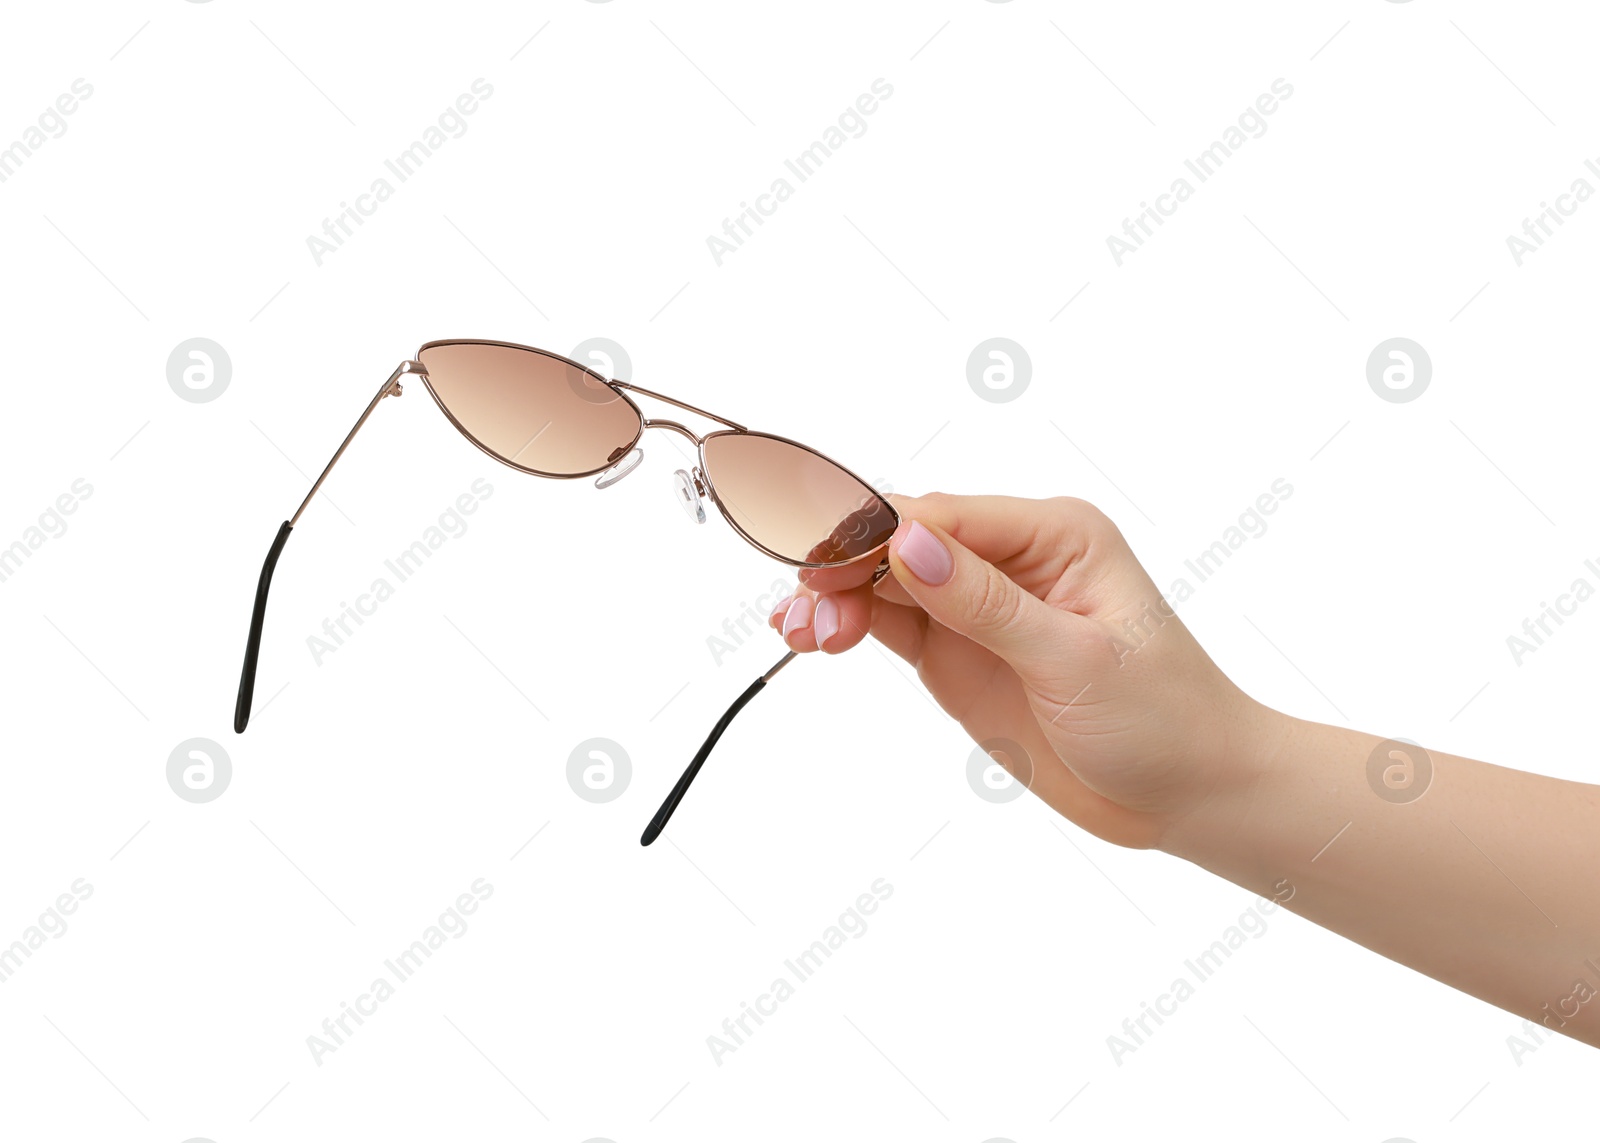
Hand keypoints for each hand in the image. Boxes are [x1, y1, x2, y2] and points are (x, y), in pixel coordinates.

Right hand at [771, 493, 1276, 849]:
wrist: (1191, 794)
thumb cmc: (1163, 718)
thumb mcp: (1075, 659)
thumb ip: (986, 604)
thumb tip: (908, 544)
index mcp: (1053, 534)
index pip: (941, 515)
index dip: (872, 531)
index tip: (819, 559)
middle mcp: (1011, 558)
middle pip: (902, 540)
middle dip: (844, 565)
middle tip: (804, 608)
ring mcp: (980, 607)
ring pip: (885, 581)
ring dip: (835, 597)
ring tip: (799, 631)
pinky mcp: (960, 653)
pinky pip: (891, 623)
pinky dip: (848, 624)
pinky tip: (812, 632)